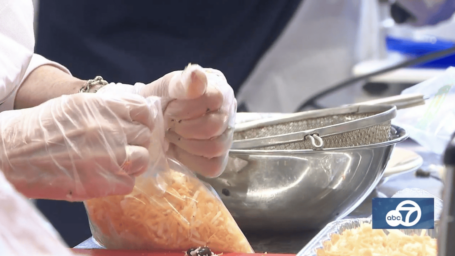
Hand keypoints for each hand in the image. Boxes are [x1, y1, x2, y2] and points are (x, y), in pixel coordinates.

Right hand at [0, 93, 155, 200]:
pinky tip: (104, 178)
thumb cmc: (40, 128)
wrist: (10, 152)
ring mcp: (108, 155)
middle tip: (121, 147)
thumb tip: (132, 115)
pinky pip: (129, 182)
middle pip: (144, 135)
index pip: (143, 110)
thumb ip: (106, 109)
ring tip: (115, 164)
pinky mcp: (101, 182)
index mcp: (102, 106)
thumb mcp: (75, 106)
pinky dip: (120, 182)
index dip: (141, 120)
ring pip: (143, 159)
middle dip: (135, 141)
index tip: (134, 126)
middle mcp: (109, 128)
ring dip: (132, 163)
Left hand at [98, 64, 236, 176]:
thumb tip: (197, 75)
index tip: (170, 108)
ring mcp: (226, 137)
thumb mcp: (166, 87)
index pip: (215, 99)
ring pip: (215, 147)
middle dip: (183, 128)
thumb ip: (181, 82)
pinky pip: (212, 166)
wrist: (152, 121)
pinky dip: (190, 159)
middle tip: (169, 124)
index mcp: (219, 90)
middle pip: (214, 126)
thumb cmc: (162, 101)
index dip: (187, 108)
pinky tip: (179, 149)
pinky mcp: (219, 159)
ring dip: (186, 144)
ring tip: (173, 135)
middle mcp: (228, 113)